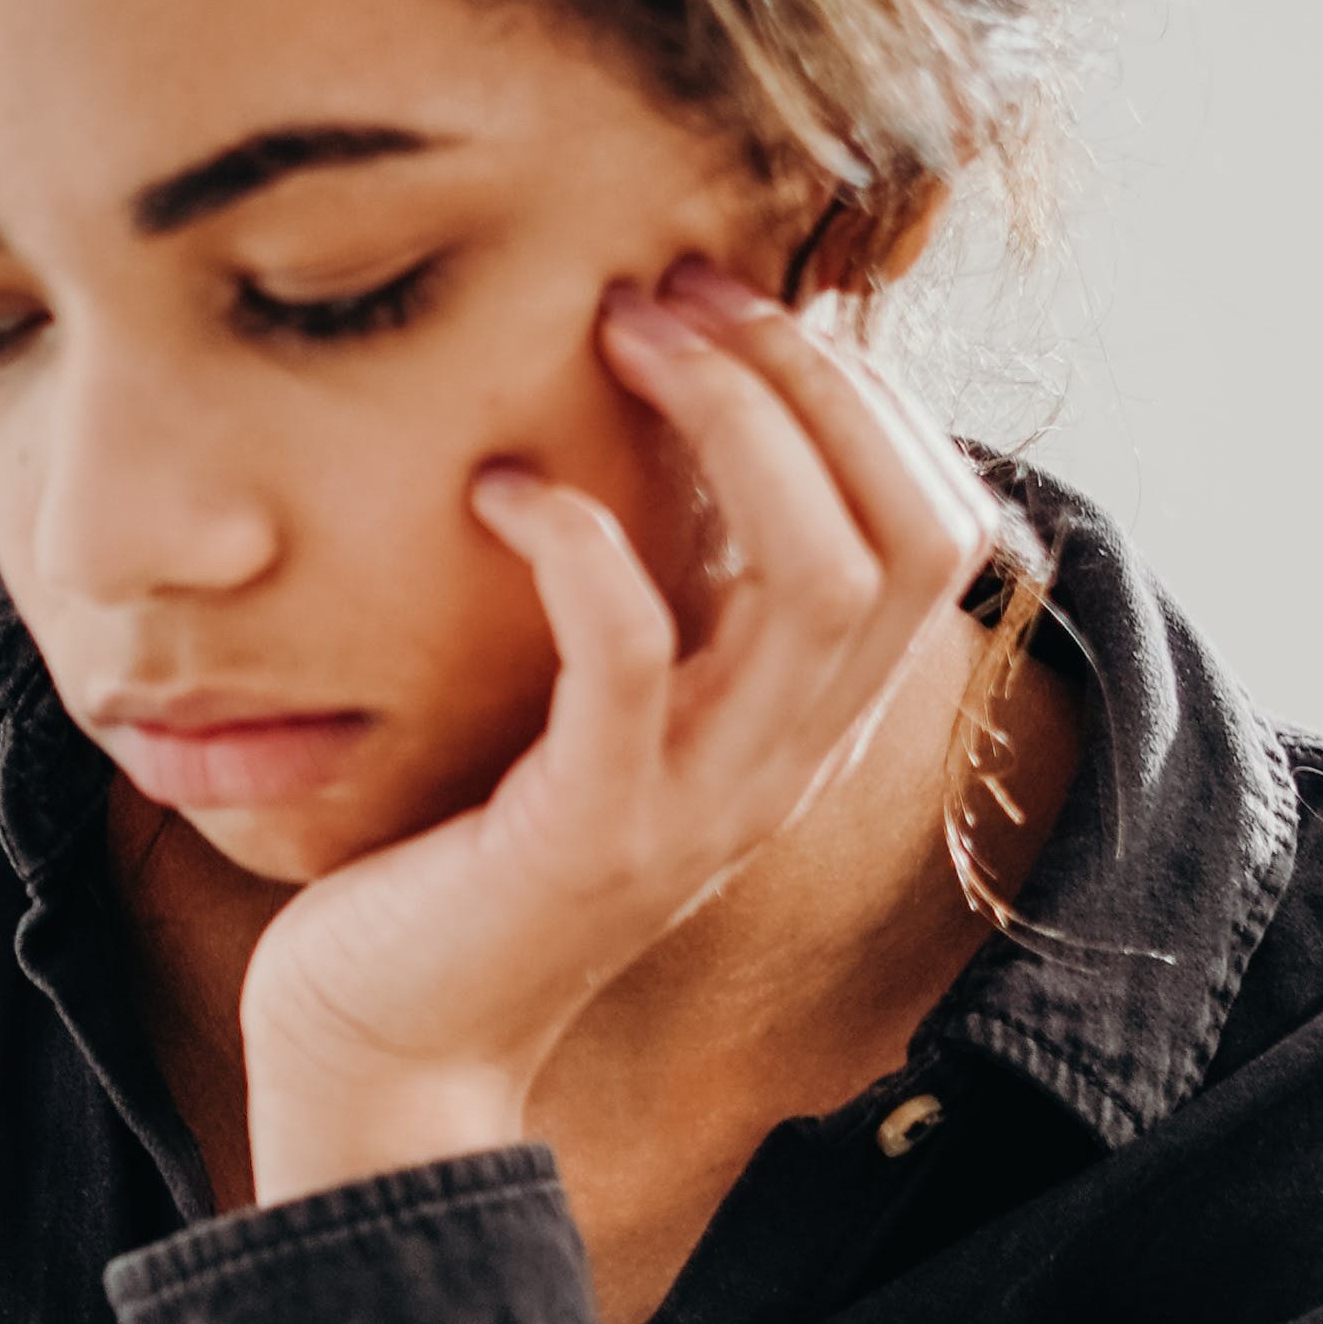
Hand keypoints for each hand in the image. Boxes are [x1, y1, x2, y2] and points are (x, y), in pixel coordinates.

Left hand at [239, 257, 992, 1202]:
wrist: (387, 1039)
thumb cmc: (467, 852)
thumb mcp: (605, 712)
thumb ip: (669, 603)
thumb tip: (672, 422)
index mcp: (804, 719)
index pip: (935, 525)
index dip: (865, 391)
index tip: (739, 297)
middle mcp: (785, 757)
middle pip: (907, 528)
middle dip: (812, 374)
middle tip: (676, 285)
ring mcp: (702, 798)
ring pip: (814, 574)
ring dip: (730, 421)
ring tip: (618, 331)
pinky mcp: (590, 828)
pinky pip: (631, 654)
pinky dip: (584, 545)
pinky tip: (504, 489)